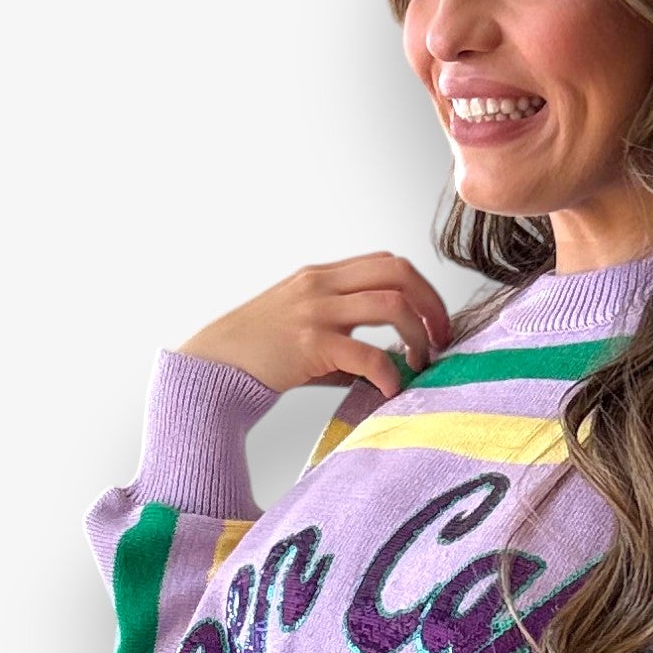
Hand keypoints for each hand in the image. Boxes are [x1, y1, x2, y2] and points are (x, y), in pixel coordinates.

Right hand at [172, 253, 451, 398]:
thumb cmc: (257, 356)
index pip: (387, 263)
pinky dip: (389, 372)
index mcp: (321, 277)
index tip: (434, 322)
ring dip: (418, 335)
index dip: (421, 289)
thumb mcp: (302, 330)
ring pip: (391, 304)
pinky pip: (367, 354)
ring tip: (420, 362)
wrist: (211, 369)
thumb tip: (389, 367)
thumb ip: (344, 338)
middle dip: (431, 304)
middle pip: (398, 272)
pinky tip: (390, 389)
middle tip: (442, 339)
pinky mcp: (309, 344)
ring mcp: (314, 311)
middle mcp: (320, 285)